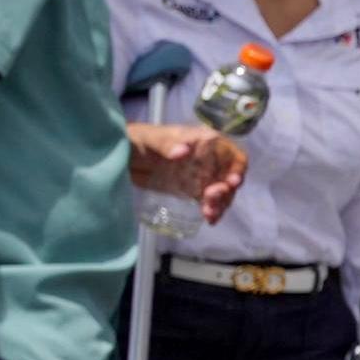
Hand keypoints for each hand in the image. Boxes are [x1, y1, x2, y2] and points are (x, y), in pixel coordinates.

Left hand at [128, 123, 247, 222]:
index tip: (231, 183)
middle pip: (228, 178)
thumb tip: (183, 152)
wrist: (122, 156)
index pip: (233, 155)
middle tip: (209, 200)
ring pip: (222, 193)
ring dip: (220, 205)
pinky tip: (208, 220)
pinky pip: (209, 202)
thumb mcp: (152, 139)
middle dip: (225, 192)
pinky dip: (212, 211)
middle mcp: (209, 160)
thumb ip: (166, 144)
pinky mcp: (192, 191)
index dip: (237, 168)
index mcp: (206, 143)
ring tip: (208, 215)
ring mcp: (201, 177)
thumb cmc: (138, 139)